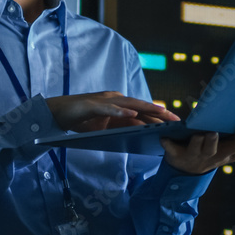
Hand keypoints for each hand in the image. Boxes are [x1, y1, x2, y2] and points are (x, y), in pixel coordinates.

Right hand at [45, 91, 179, 132]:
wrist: (56, 114)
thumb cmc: (81, 120)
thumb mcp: (105, 127)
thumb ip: (120, 128)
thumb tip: (140, 135)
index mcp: (118, 105)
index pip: (142, 111)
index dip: (159, 117)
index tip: (175, 124)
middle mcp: (114, 99)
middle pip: (140, 106)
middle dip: (159, 113)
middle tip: (177, 120)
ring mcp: (103, 101)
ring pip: (129, 104)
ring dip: (146, 108)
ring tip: (162, 113)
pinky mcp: (92, 106)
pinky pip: (109, 108)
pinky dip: (121, 111)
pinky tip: (133, 114)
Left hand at [160, 116, 234, 174]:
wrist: (186, 173)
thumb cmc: (212, 155)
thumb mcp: (230, 154)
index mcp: (225, 154)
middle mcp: (211, 156)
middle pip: (218, 149)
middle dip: (217, 140)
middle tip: (216, 131)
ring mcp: (194, 156)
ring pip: (197, 148)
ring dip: (199, 141)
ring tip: (201, 133)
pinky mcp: (176, 155)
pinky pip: (171, 150)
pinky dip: (168, 145)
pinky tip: (164, 138)